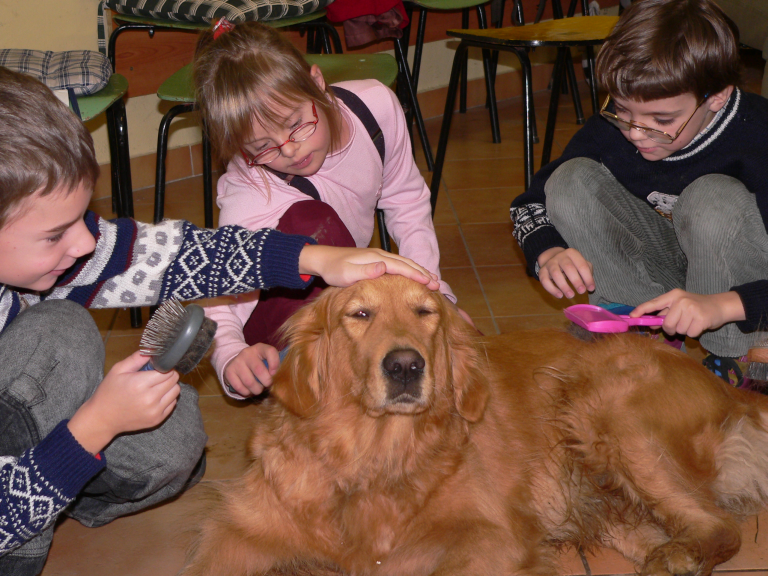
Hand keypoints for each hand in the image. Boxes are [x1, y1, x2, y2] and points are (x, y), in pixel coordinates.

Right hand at [67, 351, 180, 453]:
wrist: (102, 419)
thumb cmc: (108, 392)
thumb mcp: (118, 370)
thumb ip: (136, 358)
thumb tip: (152, 349)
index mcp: (140, 384)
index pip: (168, 371)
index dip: (165, 367)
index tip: (158, 367)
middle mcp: (150, 398)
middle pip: (174, 380)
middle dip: (168, 375)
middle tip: (157, 376)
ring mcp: (155, 411)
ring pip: (176, 392)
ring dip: (170, 387)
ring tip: (157, 386)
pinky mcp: (157, 420)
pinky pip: (172, 404)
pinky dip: (167, 399)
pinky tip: (156, 397)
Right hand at [223, 343, 279, 396]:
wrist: (237, 362)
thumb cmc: (257, 363)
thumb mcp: (266, 359)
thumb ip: (274, 366)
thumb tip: (281, 378)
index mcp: (260, 348)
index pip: (270, 351)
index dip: (275, 364)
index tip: (275, 374)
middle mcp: (247, 353)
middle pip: (259, 370)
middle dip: (267, 382)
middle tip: (267, 385)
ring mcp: (237, 362)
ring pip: (249, 382)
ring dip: (257, 390)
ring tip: (259, 389)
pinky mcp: (229, 372)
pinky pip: (240, 387)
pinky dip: (247, 393)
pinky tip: (249, 390)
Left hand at [298, 245, 439, 289]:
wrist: (323, 259)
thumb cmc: (334, 269)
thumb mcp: (347, 273)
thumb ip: (366, 271)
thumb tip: (384, 267)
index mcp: (376, 259)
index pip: (400, 267)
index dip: (416, 275)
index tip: (429, 282)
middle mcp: (380, 255)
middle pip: (406, 263)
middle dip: (423, 272)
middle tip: (438, 283)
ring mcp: (379, 256)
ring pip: (404, 263)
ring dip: (419, 270)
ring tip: (432, 279)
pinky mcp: (376, 260)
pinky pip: (398, 264)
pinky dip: (410, 269)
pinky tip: (415, 275)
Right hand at [537, 247, 594, 298]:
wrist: (553, 258)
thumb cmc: (571, 264)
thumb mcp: (580, 264)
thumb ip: (587, 273)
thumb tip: (590, 287)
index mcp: (572, 253)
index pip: (582, 265)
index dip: (587, 277)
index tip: (591, 288)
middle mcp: (560, 256)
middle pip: (568, 267)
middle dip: (576, 281)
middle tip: (581, 291)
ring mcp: (550, 263)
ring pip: (555, 274)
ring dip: (564, 286)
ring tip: (570, 295)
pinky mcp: (542, 271)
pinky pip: (544, 280)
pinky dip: (552, 289)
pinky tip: (560, 296)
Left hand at [630, 289, 745, 337]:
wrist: (720, 305)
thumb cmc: (696, 307)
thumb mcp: (680, 305)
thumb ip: (665, 313)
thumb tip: (650, 324)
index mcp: (673, 295)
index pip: (654, 303)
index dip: (641, 310)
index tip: (631, 316)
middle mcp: (681, 300)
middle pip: (667, 324)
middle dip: (671, 329)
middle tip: (680, 324)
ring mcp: (692, 309)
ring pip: (678, 330)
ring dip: (684, 330)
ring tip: (692, 322)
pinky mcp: (701, 319)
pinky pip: (690, 334)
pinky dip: (694, 333)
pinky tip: (699, 325)